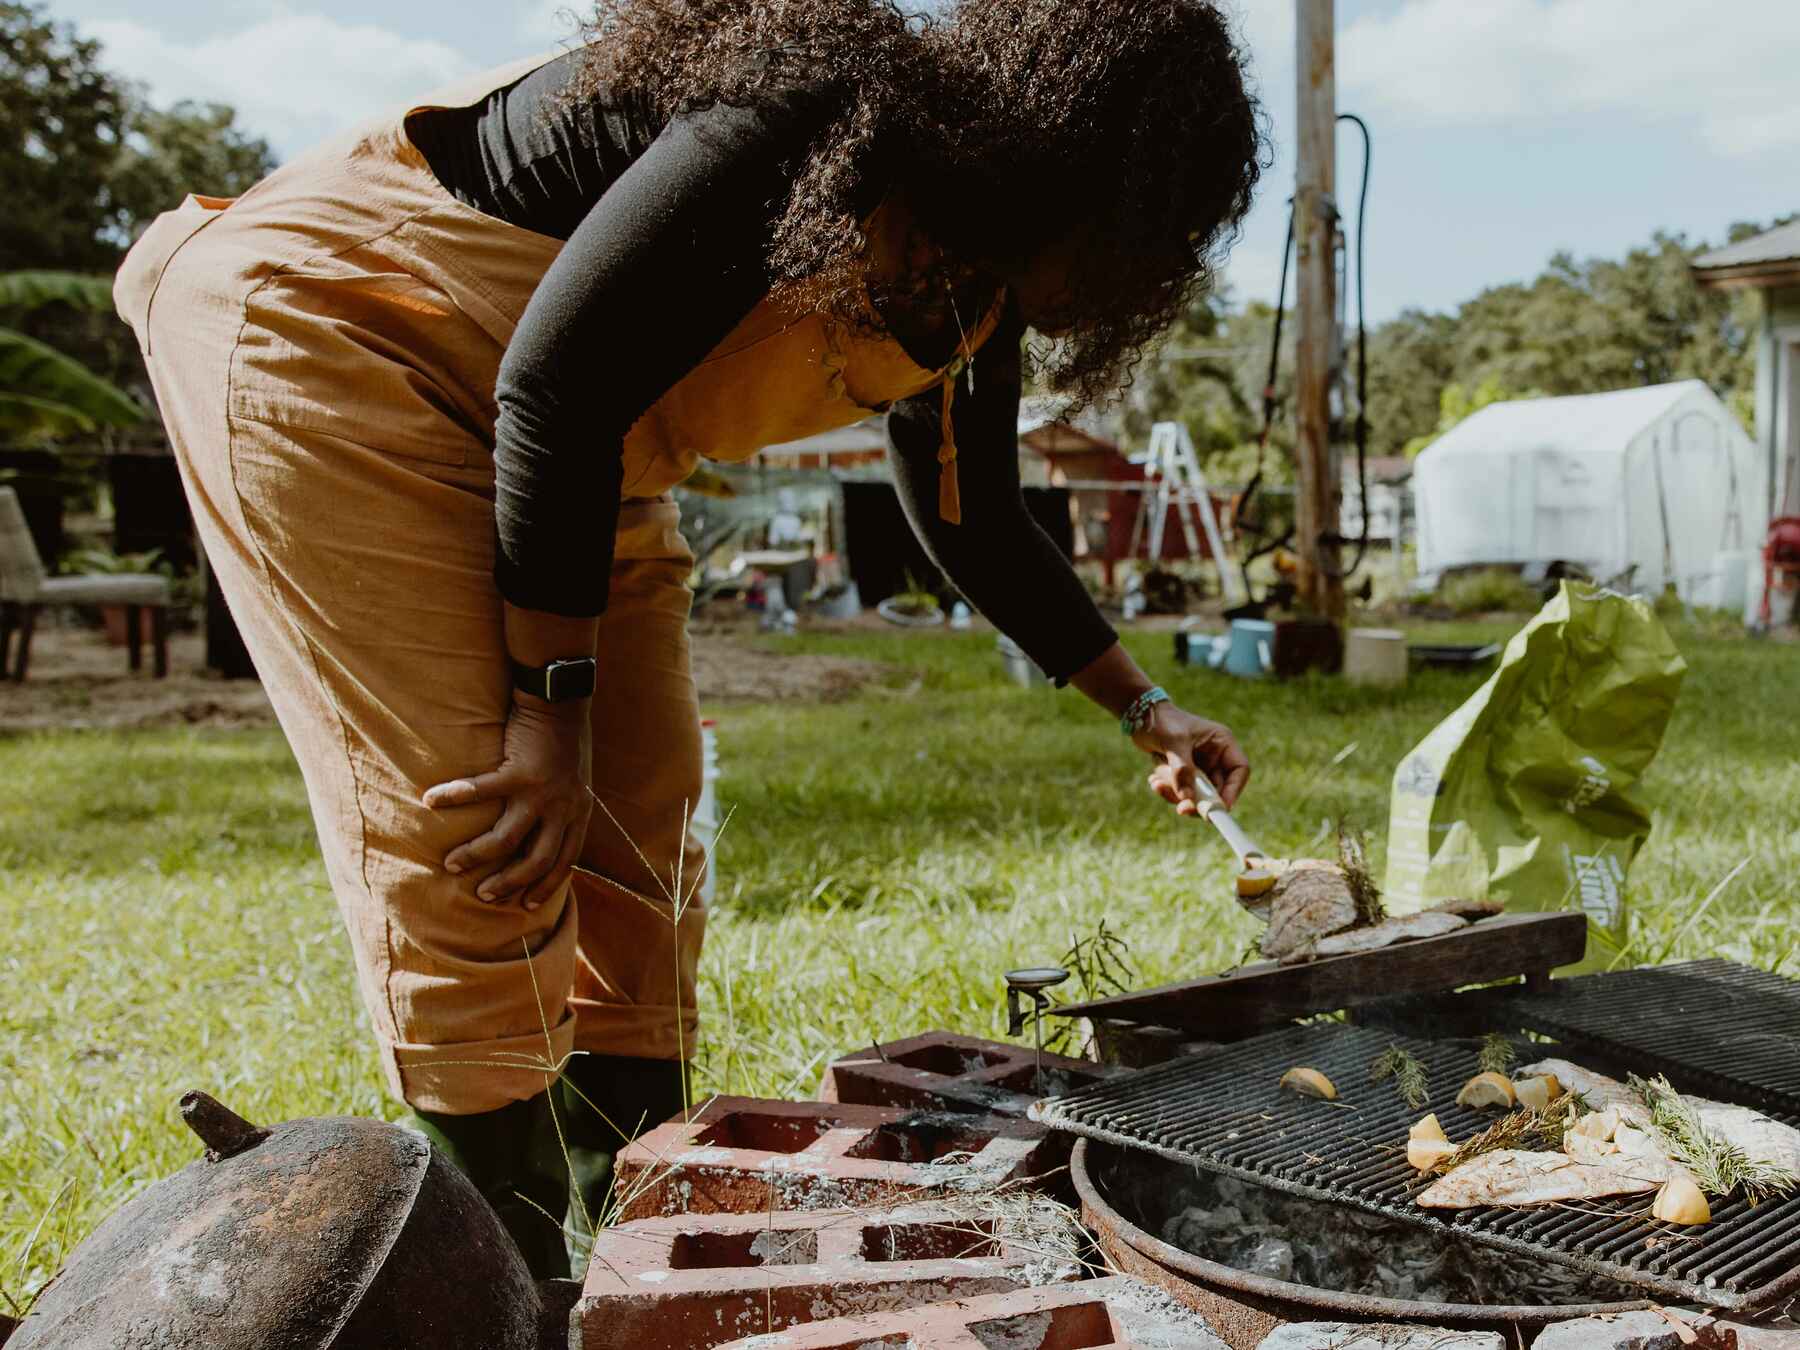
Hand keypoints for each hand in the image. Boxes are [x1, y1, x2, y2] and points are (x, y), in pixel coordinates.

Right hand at [423, 695, 593, 910]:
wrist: (562, 700)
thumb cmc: (564, 739)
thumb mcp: (576, 780)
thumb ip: (562, 806)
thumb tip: (541, 830)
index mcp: (579, 811)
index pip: (565, 860)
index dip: (546, 884)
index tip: (528, 903)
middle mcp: (564, 808)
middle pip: (536, 860)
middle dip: (509, 882)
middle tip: (484, 894)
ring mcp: (541, 792)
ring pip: (506, 838)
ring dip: (476, 855)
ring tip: (452, 864)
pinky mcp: (519, 772)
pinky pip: (479, 792)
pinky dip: (453, 797)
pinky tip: (430, 801)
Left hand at [1136, 700, 1249, 813]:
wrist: (1140, 717)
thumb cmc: (1161, 721)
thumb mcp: (1173, 743)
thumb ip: (1182, 770)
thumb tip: (1187, 799)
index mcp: (1222, 742)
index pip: (1239, 770)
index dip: (1233, 790)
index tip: (1219, 808)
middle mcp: (1215, 756)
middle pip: (1217, 789)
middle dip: (1199, 801)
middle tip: (1182, 809)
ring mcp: (1200, 766)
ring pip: (1197, 794)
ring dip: (1177, 794)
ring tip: (1156, 783)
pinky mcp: (1185, 773)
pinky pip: (1182, 791)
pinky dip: (1169, 790)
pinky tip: (1153, 780)